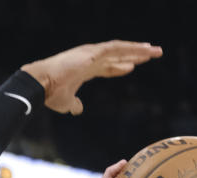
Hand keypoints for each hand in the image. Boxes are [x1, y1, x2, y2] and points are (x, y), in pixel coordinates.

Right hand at [23, 40, 161, 115]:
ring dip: (138, 50)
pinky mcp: (93, 53)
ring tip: (155, 51)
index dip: (120, 67)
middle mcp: (90, 58)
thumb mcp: (66, 103)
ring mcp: (92, 53)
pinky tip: (144, 51)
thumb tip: (78, 110)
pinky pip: (117, 49)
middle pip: (118, 55)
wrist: (41, 84)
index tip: (133, 67)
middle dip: (134, 55)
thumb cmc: (50, 94)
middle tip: (152, 55)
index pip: (107, 66)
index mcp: (85, 69)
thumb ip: (74, 104)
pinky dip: (131, 49)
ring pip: (120, 49)